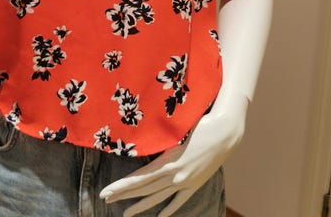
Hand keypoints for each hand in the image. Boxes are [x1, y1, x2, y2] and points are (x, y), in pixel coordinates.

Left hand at [99, 90, 248, 216]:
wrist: (225, 132)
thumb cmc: (199, 124)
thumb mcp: (176, 131)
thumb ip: (161, 141)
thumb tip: (142, 141)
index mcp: (168, 161)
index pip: (139, 178)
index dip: (121, 186)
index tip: (106, 191)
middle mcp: (175, 175)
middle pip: (144, 189)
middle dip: (123, 194)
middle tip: (105, 199)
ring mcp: (186, 181)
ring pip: (158, 197)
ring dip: (140, 205)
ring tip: (125, 213)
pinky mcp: (195, 183)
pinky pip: (179, 200)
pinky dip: (168, 208)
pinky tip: (160, 216)